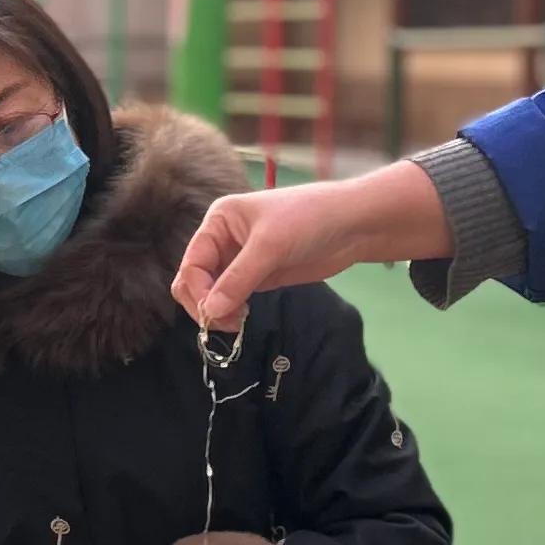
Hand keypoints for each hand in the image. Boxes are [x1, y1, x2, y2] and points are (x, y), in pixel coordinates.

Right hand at [172, 165, 447, 328]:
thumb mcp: (270, 246)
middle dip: (204, 303)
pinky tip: (243, 317)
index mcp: (218, 222)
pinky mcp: (258, 276)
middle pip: (195, 280)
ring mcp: (240, 260)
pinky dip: (231, 310)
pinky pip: (232, 297)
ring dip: (217, 310)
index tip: (214, 314)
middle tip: (227, 324)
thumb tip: (211, 312)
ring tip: (238, 323)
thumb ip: (238, 279)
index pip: (192, 264)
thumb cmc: (308, 220)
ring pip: (212, 292)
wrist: (352, 225)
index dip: (197, 292)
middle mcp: (223, 240)